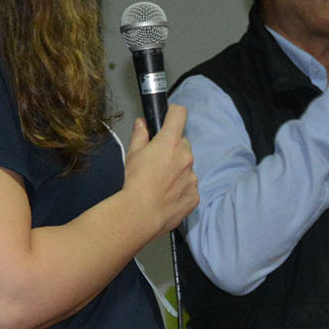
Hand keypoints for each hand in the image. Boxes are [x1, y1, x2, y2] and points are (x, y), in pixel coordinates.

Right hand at [123, 103, 197, 233]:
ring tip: (160, 183)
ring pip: (187, 166)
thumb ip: (140, 135)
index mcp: (170, 142)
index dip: (173, 113)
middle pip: (183, 144)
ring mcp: (192, 176)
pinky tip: (167, 195)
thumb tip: (142, 124)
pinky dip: (181, 188)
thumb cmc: (135, 183)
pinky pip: (190, 186)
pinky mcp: (195, 195)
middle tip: (157, 161)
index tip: (169, 117)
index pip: (179, 114)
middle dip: (173, 149)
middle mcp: (186, 156)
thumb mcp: (132, 154)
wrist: (141, 214)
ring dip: (178, 170)